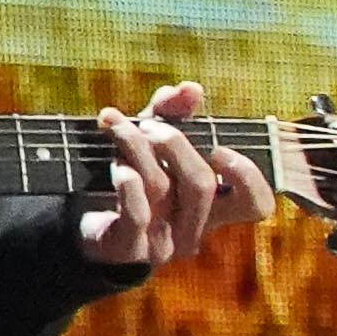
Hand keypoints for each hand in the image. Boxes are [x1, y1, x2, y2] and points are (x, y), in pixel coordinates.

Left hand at [81, 80, 273, 267]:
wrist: (80, 226)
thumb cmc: (130, 178)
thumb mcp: (150, 143)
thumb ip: (172, 113)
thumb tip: (189, 88)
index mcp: (212, 208)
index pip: (256, 204)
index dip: (248, 176)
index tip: (219, 148)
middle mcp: (193, 228)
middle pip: (201, 184)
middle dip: (175, 143)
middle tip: (147, 124)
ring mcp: (162, 242)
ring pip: (161, 188)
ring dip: (136, 147)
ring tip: (116, 127)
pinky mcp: (128, 248)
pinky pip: (136, 215)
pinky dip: (128, 185)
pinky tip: (117, 167)